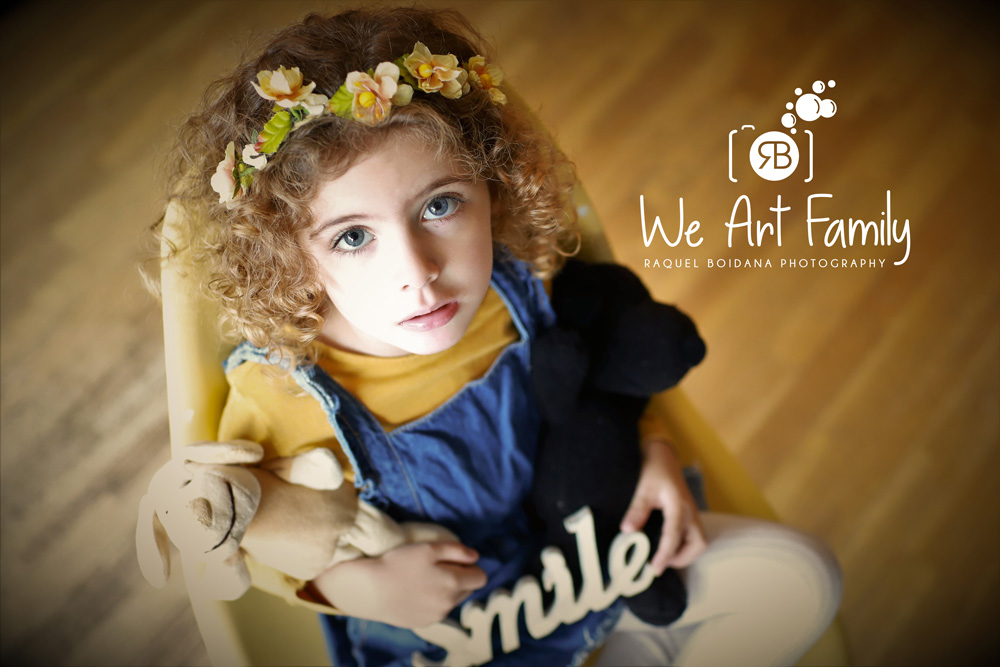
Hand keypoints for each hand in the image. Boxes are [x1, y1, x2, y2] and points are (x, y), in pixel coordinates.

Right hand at [311, 541, 486, 627]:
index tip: (456, 560)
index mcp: (453, 583)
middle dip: (459, 578)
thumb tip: (475, 556)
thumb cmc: (398, 563)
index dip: (470, 566)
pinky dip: (432, 601)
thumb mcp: (429, 548)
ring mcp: (436, 616)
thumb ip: (457, 550)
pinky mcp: (423, 623)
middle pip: (468, 590)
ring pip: (452, 601)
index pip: (480, 577)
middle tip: (438, 568)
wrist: (370, 589)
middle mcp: (448, 604)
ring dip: (446, 590)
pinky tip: (415, 592)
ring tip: (424, 579)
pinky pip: (436, 610)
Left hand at [620, 439, 706, 573]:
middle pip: (699, 544)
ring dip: (685, 554)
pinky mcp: (689, 515)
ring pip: (699, 542)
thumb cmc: (654, 470)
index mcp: (679, 505)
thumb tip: (628, 530)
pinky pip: (693, 536)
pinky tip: (667, 547)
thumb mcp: (642, 487)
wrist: (663, 456)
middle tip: (661, 563)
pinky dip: (684, 546)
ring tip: (664, 557)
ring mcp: (692, 514)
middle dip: (683, 558)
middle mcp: (690, 512)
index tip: (655, 568)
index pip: (674, 535)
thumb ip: (637, 509)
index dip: (665, 554)